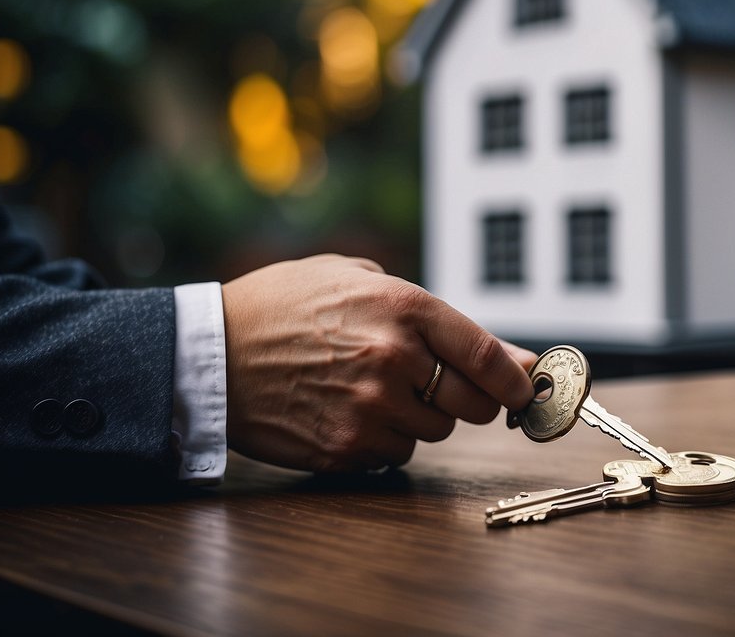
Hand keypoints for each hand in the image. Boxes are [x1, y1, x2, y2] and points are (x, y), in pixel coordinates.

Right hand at [220, 254, 535, 471]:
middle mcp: (393, 359)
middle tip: (443, 386)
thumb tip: (506, 354)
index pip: (486, 355)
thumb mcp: (356, 279)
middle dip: (468, 398)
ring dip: (419, 416)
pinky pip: (396, 455)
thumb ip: (432, 311)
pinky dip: (384, 440)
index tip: (523, 389)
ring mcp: (370, 408)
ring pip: (435, 431)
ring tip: (373, 389)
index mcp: (403, 308)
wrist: (211, 352)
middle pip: (472, 403)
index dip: (515, 378)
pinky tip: (349, 412)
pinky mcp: (346, 447)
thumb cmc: (285, 306)